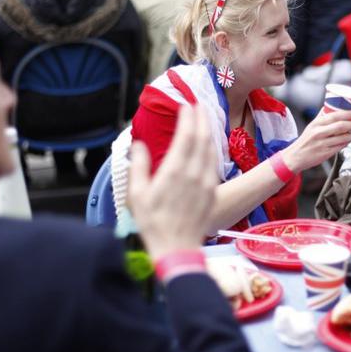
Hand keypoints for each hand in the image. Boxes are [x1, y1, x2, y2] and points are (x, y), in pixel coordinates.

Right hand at [128, 105, 217, 259]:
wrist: (176, 248)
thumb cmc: (153, 223)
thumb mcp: (136, 195)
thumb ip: (138, 166)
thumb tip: (137, 146)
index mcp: (174, 171)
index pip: (186, 136)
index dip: (188, 118)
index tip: (186, 104)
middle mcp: (193, 174)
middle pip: (201, 138)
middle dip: (201, 118)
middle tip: (199, 104)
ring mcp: (205, 183)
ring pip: (210, 150)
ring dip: (208, 131)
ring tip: (205, 118)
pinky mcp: (212, 192)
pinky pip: (214, 164)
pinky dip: (212, 149)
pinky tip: (209, 145)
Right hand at [282, 109, 350, 171]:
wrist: (296, 156)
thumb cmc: (305, 140)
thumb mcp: (311, 126)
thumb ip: (321, 116)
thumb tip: (330, 106)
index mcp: (316, 124)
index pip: (335, 115)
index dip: (348, 114)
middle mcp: (318, 133)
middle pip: (341, 126)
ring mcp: (322, 144)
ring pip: (343, 137)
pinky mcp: (325, 154)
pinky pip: (341, 146)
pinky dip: (346, 142)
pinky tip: (347, 140)